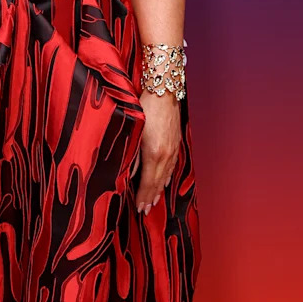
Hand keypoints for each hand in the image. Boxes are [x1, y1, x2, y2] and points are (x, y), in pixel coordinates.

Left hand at [132, 90, 179, 213]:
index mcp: (153, 154)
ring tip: (153, 201)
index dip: (143, 197)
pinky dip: (168, 176)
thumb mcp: (133, 131)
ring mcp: (173, 149)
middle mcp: (166, 155)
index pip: (148, 182)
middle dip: (151, 197)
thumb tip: (126, 173)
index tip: (139, 208)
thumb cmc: (144, 107)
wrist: (163, 90)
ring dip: (159, 189)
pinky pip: (173, 165)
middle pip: (158, 182)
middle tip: (145, 210)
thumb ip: (130, 154)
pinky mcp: (176, 143)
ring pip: (166, 175)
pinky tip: (165, 181)